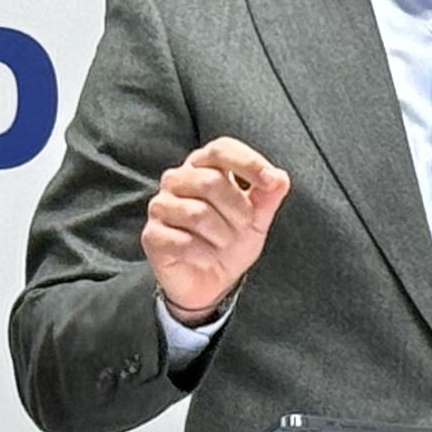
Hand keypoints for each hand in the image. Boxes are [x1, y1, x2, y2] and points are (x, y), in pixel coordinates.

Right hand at [142, 138, 289, 325]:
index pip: (221, 150)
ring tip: (223, 244)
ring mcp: (161, 206)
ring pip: (197, 213)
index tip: (271, 182)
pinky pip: (182, 241)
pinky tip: (204, 257)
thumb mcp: (257, 219)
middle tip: (244, 229)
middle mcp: (177, 179)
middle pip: (211, 182)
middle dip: (238, 211)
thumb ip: (268, 196)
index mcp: (203, 166)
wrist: (211, 281)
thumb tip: (279, 178)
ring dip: (222, 236)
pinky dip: (203, 254)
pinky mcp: (152, 235)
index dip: (248, 162)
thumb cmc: (231, 241)